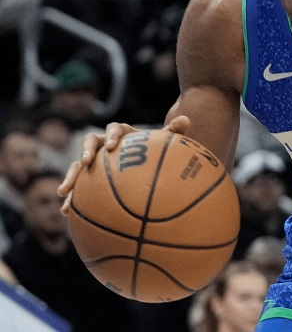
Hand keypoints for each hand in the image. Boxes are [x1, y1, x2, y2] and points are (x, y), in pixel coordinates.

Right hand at [58, 116, 190, 214]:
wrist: (147, 165)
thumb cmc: (156, 153)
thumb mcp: (166, 143)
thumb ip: (173, 132)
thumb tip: (187, 119)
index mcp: (122, 134)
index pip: (114, 129)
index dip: (110, 135)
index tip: (111, 146)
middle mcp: (104, 146)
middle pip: (89, 143)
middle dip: (85, 152)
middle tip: (86, 163)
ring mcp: (95, 162)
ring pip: (78, 167)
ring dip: (71, 178)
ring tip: (64, 193)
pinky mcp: (90, 179)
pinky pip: (78, 188)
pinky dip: (72, 199)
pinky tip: (66, 213)